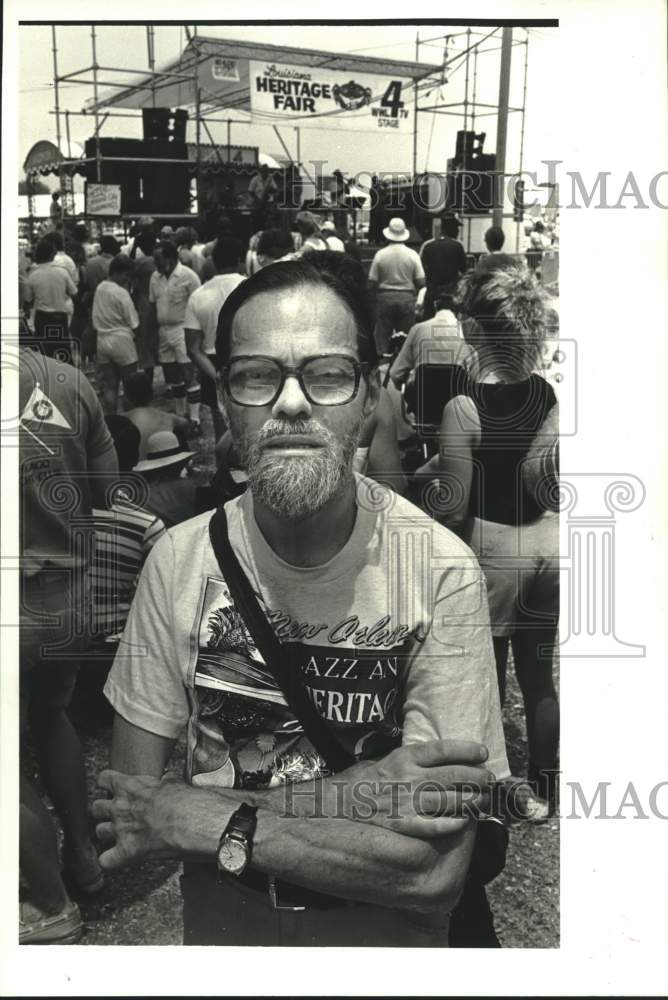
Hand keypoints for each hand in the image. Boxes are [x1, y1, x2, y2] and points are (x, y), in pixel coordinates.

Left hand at [91, 770, 183, 870]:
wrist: (191, 822)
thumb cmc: (186, 801)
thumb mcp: (174, 782)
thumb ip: (164, 782)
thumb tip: (168, 781)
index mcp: (130, 786)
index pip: (104, 779)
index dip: (107, 784)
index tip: (112, 786)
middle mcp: (120, 807)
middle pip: (96, 807)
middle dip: (104, 811)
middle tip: (116, 813)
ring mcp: (120, 830)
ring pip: (99, 831)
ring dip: (107, 835)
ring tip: (119, 836)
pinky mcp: (125, 852)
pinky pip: (105, 861)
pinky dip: (110, 861)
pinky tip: (116, 860)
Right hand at [332, 739, 492, 837]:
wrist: (332, 805)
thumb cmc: (357, 782)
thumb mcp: (380, 760)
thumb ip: (405, 760)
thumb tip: (433, 760)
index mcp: (402, 757)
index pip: (442, 749)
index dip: (466, 750)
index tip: (482, 752)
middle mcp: (408, 777)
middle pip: (453, 774)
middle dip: (476, 777)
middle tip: (488, 779)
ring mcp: (406, 802)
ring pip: (450, 800)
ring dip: (472, 800)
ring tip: (483, 800)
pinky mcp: (403, 825)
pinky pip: (435, 825)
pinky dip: (453, 823)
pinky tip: (464, 821)